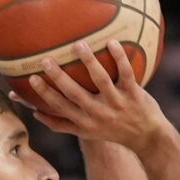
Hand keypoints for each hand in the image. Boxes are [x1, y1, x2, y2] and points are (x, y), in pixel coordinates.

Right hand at [19, 43, 169, 150]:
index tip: (31, 77)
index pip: (60, 107)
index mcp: (85, 122)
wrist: (147, 137)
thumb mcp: (86, 133)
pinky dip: (120, 57)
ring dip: (89, 62)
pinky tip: (111, 41)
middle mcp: (99, 114)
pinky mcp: (134, 94)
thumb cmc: (112, 131)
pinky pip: (126, 73)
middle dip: (59, 77)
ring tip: (78, 45)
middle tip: (45, 59)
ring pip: (101, 80)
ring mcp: (117, 103)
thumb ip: (61, 124)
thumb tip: (34, 112)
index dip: (45, 94)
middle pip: (75, 94)